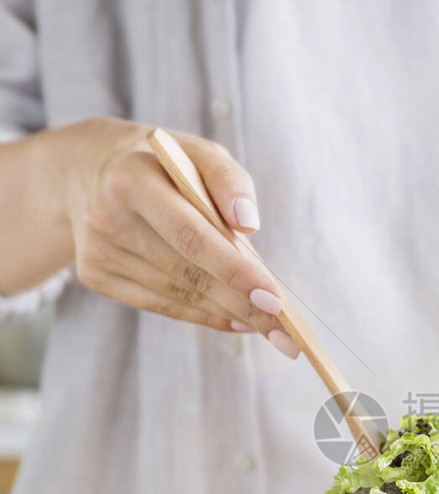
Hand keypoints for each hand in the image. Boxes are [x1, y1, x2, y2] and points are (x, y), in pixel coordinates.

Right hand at [63, 118, 297, 354]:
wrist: (87, 171)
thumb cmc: (165, 165)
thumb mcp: (199, 154)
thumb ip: (229, 180)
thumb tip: (249, 221)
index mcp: (131, 179)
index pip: (192, 236)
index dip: (236, 271)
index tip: (276, 299)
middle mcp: (108, 218)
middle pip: (189, 273)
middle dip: (244, 304)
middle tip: (287, 331)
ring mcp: (99, 252)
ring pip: (179, 295)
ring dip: (231, 314)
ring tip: (272, 328)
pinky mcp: (97, 276)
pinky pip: (163, 305)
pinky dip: (206, 316)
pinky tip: (239, 321)